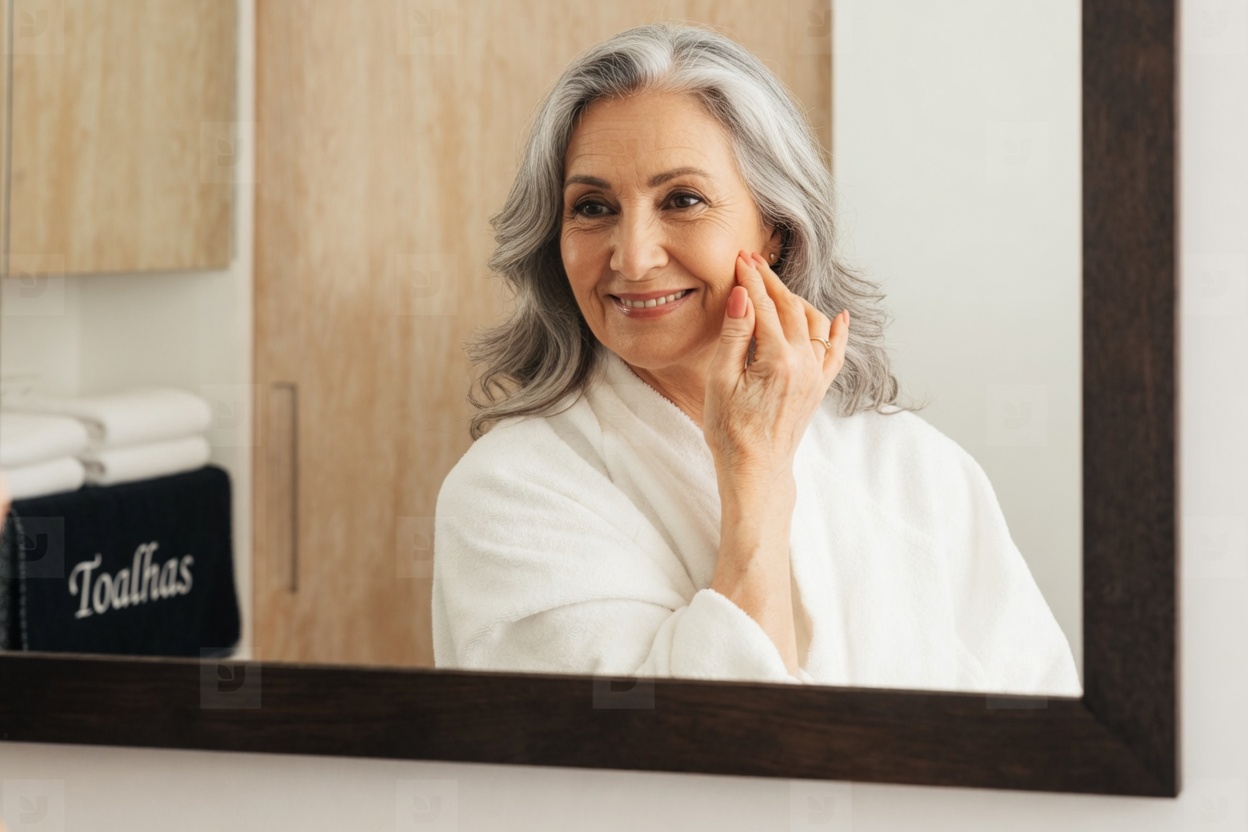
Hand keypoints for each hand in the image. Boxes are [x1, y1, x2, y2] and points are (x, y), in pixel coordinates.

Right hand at [702, 251, 849, 482]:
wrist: (756, 469)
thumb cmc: (730, 430)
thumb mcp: (721, 380)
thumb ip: (735, 334)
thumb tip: (742, 295)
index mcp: (778, 359)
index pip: (764, 306)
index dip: (750, 280)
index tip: (740, 259)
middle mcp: (804, 363)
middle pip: (790, 308)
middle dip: (771, 282)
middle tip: (753, 262)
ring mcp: (816, 375)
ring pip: (813, 322)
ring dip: (795, 299)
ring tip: (776, 285)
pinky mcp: (819, 387)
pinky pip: (835, 352)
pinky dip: (837, 331)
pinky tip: (839, 316)